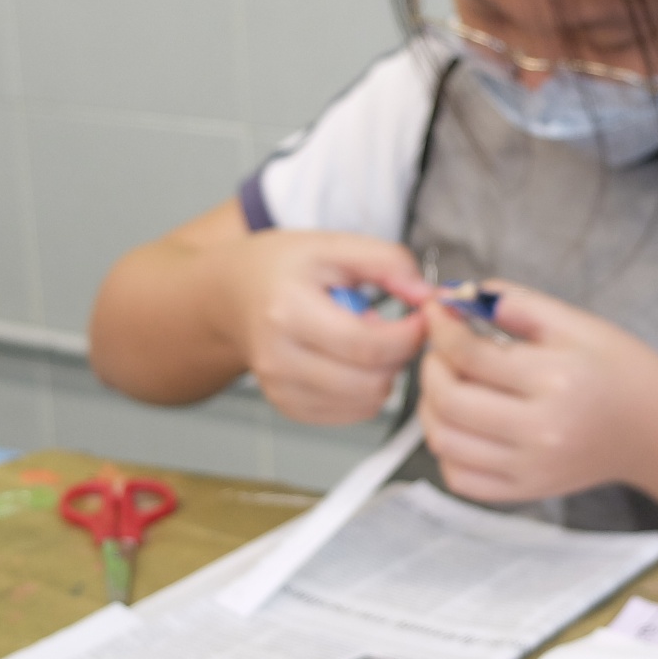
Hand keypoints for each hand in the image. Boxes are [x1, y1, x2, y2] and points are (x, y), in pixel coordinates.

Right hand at [226, 231, 431, 424]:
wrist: (231, 295)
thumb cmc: (280, 269)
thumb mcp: (333, 245)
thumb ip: (387, 262)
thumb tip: (426, 296)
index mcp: (288, 312)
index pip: (366, 347)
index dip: (408, 336)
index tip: (421, 318)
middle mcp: (279, 358)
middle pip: (369, 382)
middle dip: (398, 356)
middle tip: (393, 328)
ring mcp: (280, 389)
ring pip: (366, 403)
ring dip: (383, 374)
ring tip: (364, 340)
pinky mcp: (288, 407)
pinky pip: (350, 413)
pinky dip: (364, 391)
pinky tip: (350, 360)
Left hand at [417, 283, 657, 501]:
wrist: (656, 429)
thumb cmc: (620, 372)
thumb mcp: (576, 323)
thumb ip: (517, 303)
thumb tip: (460, 295)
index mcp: (555, 380)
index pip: (470, 354)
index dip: (441, 328)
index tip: (437, 312)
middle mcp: (540, 431)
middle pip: (449, 400)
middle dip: (431, 366)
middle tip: (441, 349)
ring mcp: (531, 468)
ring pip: (444, 441)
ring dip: (430, 407)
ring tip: (448, 384)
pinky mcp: (526, 491)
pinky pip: (460, 478)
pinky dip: (446, 449)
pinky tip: (462, 424)